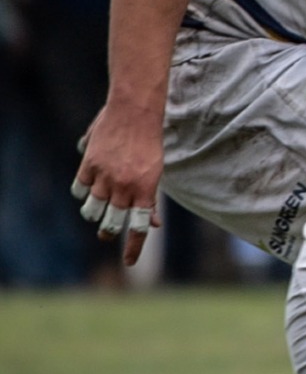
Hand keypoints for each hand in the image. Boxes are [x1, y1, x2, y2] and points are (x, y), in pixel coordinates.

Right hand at [73, 102, 164, 265]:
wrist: (137, 110)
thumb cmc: (151, 140)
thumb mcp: (157, 170)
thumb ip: (151, 198)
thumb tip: (153, 223)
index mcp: (146, 188)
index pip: (139, 225)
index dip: (133, 246)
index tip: (129, 263)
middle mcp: (124, 186)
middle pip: (111, 223)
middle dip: (109, 232)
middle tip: (107, 233)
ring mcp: (105, 176)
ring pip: (92, 210)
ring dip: (94, 214)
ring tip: (99, 209)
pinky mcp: (89, 165)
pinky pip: (80, 189)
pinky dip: (83, 193)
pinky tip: (89, 188)